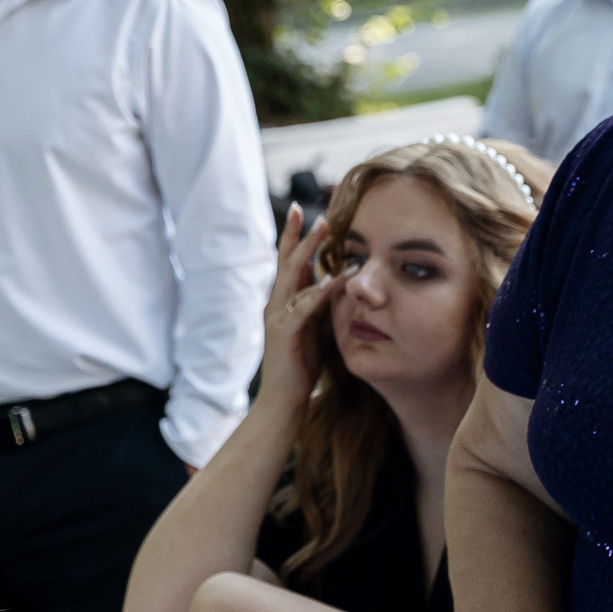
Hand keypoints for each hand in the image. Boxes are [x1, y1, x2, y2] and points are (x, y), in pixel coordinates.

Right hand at [253, 205, 340, 415]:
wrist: (283, 401)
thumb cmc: (299, 366)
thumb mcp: (313, 328)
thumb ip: (318, 306)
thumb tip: (334, 284)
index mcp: (283, 302)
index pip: (287, 263)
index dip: (294, 236)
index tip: (302, 210)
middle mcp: (276, 305)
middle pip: (286, 261)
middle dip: (300, 234)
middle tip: (315, 211)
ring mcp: (277, 318)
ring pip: (293, 276)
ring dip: (310, 251)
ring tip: (327, 230)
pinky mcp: (285, 334)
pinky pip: (305, 307)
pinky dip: (320, 291)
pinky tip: (336, 280)